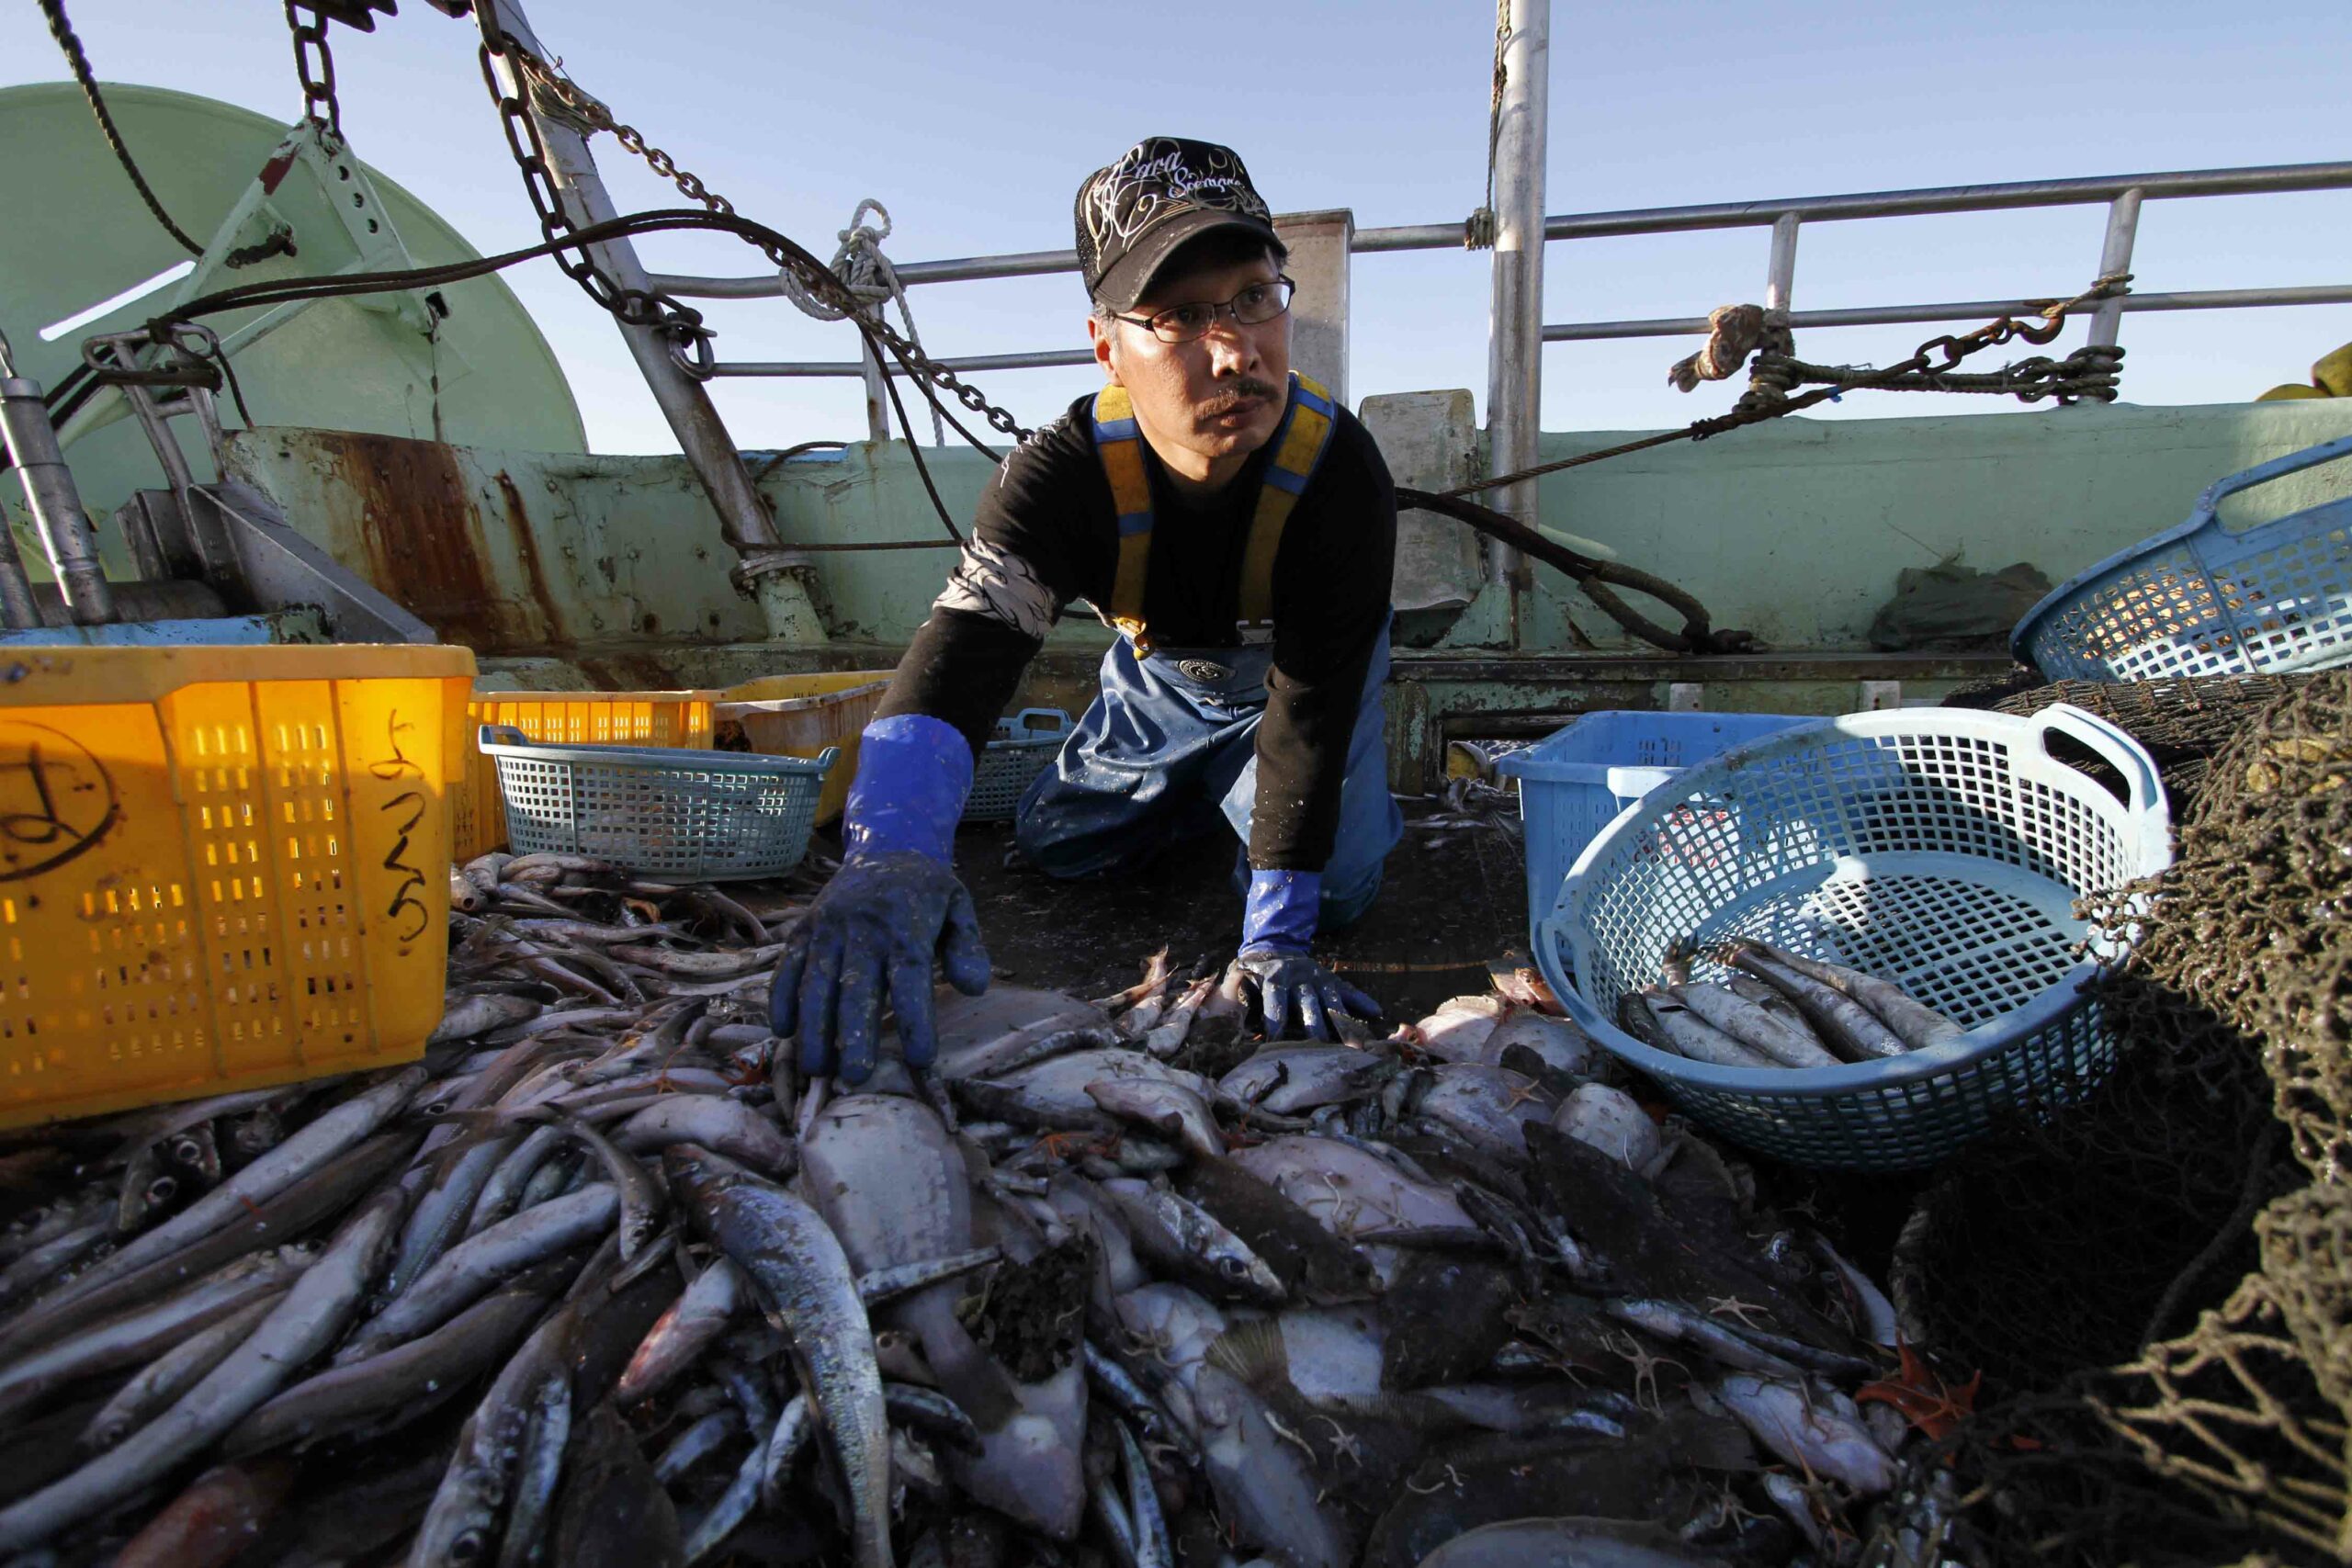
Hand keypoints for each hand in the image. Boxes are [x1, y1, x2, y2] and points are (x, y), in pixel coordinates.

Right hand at [771, 851, 990, 1082]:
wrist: (885, 848)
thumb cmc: (926, 891)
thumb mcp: (958, 907)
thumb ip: (967, 947)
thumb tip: (975, 987)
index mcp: (905, 927)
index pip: (910, 978)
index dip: (914, 1019)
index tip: (919, 1059)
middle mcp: (862, 929)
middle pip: (856, 987)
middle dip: (854, 1034)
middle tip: (855, 1077)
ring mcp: (827, 928)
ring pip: (816, 981)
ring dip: (813, 1026)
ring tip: (816, 1068)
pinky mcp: (803, 930)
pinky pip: (787, 966)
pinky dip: (780, 998)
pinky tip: (782, 1031)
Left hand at [1233, 946, 1380, 1041]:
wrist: (1275, 945)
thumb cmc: (1254, 971)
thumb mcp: (1241, 976)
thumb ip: (1237, 994)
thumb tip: (1231, 1023)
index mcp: (1275, 975)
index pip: (1275, 997)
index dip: (1276, 1018)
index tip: (1276, 1041)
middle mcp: (1300, 975)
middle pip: (1309, 1002)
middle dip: (1315, 1025)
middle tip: (1322, 1048)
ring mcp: (1319, 977)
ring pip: (1332, 999)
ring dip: (1343, 1020)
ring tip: (1353, 1043)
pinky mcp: (1331, 979)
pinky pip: (1349, 990)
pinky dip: (1362, 1000)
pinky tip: (1376, 1012)